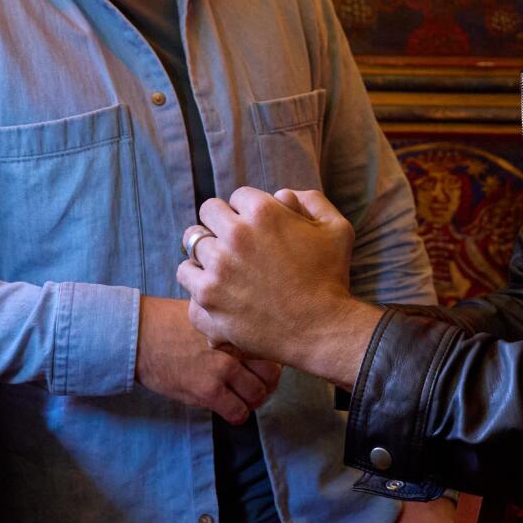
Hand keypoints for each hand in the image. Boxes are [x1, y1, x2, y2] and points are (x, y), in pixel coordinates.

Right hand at [135, 295, 279, 423]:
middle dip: (266, 382)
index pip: (270, 347)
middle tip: (255, 385)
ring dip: (251, 400)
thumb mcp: (205, 311)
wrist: (138, 334)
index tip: (262, 365)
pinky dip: (237, 414)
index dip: (270, 359)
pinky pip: (237, 412)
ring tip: (240, 398)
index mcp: (234, 325)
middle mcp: (234, 345)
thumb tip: (248, 336)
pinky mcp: (207, 390)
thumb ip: (227, 324)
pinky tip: (228, 409)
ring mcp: (223, 369)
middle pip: (272, 372)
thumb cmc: (166, 320)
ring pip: (258, 395)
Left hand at [178, 187, 381, 387]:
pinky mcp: (208, 294)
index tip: (256, 229)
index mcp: (264, 212)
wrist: (321, 329)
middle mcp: (237, 234)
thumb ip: (311, 200)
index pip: (238, 196)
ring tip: (222, 263)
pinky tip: (212, 282)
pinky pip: (185, 272)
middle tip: (235, 243)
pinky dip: (196, 275)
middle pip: (209, 212)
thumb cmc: (331, 278)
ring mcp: (219, 265)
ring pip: (193, 241)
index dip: (248, 211)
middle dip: (222, 223)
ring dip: (207, 249)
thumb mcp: (337, 229)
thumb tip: (281, 194)